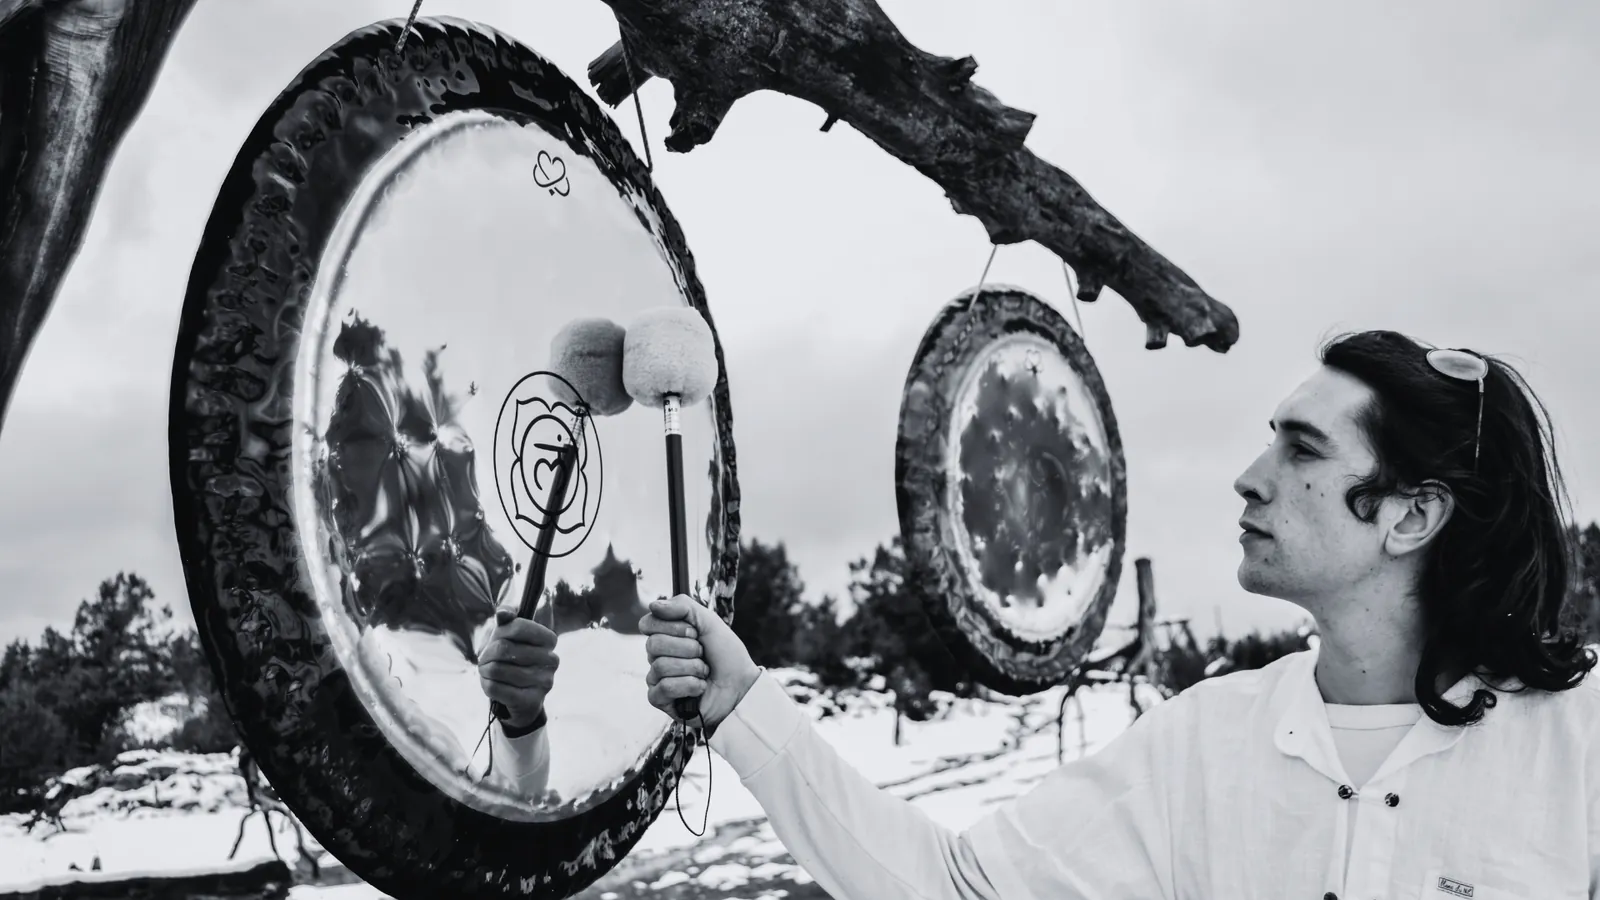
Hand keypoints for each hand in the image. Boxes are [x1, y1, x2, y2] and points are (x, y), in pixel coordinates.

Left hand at [478, 609, 559, 729]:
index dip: (500, 632)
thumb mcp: (510, 637)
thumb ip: (508, 620)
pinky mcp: (532, 700)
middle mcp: (552, 660)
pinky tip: (491, 684)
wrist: (521, 698)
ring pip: (498, 669)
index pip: (519, 626)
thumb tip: (503, 612)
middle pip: (504, 648)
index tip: (497, 638)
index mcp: (550, 640)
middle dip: (487, 654)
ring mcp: (544, 681)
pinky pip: (496, 688)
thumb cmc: (514, 660)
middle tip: (485, 659)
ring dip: (485, 670)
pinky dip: (486, 685)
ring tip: (487, 671)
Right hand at [639, 594, 759, 729]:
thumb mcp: (708, 620)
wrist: (741, 682)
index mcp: (665, 635)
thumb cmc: (725, 653)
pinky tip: (700, 688)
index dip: (672, 627)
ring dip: (693, 668)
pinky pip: (664, 688)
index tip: (694, 632)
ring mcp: (657, 678)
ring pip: (660, 666)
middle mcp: (657, 656)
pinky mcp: (660, 700)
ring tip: (704, 672)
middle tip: (702, 653)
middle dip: (687, 648)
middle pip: (653, 644)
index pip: (647, 624)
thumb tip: (653, 605)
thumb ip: (682, 606)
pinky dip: (689, 685)